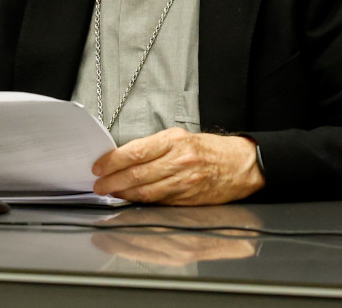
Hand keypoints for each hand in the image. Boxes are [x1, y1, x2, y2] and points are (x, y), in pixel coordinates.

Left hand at [91, 128, 263, 204]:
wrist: (242, 165)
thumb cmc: (212, 150)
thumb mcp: (183, 137)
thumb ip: (155, 148)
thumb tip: (125, 158)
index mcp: (175, 141)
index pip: (135, 151)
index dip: (113, 161)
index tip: (99, 166)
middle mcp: (180, 161)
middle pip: (137, 174)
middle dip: (112, 181)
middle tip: (98, 185)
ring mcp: (185, 182)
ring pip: (145, 192)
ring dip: (123, 194)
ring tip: (110, 193)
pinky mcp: (189, 200)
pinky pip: (159, 202)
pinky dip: (141, 202)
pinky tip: (131, 200)